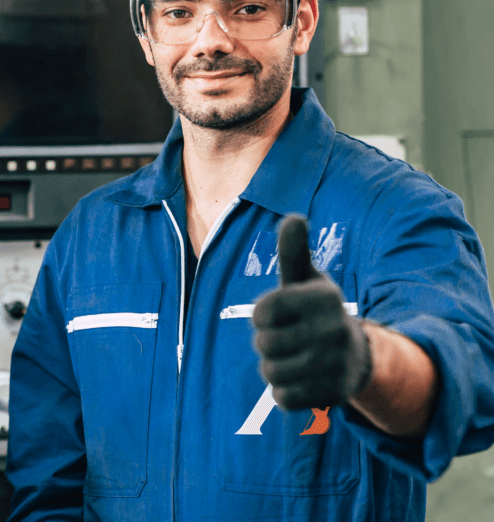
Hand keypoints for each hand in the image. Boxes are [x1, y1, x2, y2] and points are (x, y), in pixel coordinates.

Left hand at [251, 216, 372, 409]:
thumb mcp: (306, 279)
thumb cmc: (316, 310)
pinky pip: (283, 398)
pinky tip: (302, 378)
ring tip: (295, 358)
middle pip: (264, 344)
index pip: (263, 310)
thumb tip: (292, 218)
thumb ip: (293, 251)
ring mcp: (335, 365)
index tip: (274, 313)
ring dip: (274, 367)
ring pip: (271, 372)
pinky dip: (284, 391)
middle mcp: (334, 329)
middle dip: (267, 343)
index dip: (261, 314)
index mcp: (325, 298)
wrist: (355, 354)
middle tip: (287, 338)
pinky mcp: (332, 395)